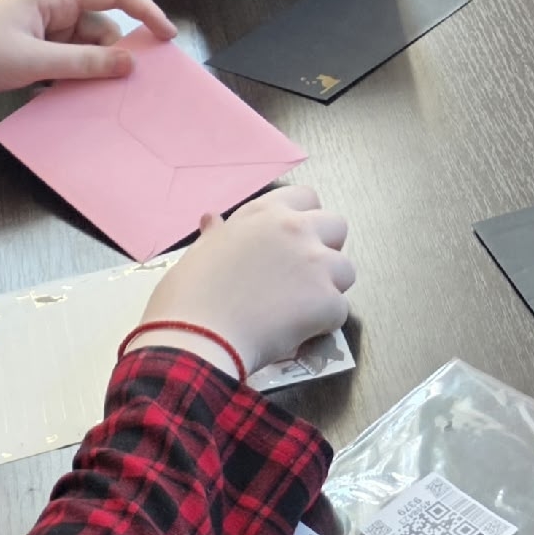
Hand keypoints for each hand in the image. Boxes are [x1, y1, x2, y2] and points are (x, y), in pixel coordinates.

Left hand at [0, 0, 174, 139]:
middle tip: (132, 84)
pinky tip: (71, 97)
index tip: (167, 36)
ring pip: (86, 49)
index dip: (145, 12)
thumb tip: (130, 63)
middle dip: (117, 53)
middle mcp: (53, 8)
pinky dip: (74, 77)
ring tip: (98, 96)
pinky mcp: (34, 51)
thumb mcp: (34, 61)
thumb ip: (84, 62)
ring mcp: (43, 30)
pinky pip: (68, 62)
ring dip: (93, 70)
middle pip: (102, 27)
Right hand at [134, 186, 355, 370]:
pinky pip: (340, 310)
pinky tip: (297, 335)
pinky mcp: (327, 299)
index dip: (303, 220)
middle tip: (300, 277)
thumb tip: (213, 220)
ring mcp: (315, 262)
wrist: (197, 337)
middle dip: (326, 250)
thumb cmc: (188, 296)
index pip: (306, 197)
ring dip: (328, 290)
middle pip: (337, 227)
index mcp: (264, 213)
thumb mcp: (201, 253)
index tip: (291, 243)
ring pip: (346, 270)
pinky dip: (323, 325)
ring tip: (298, 311)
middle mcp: (295, 229)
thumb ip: (219, 235)